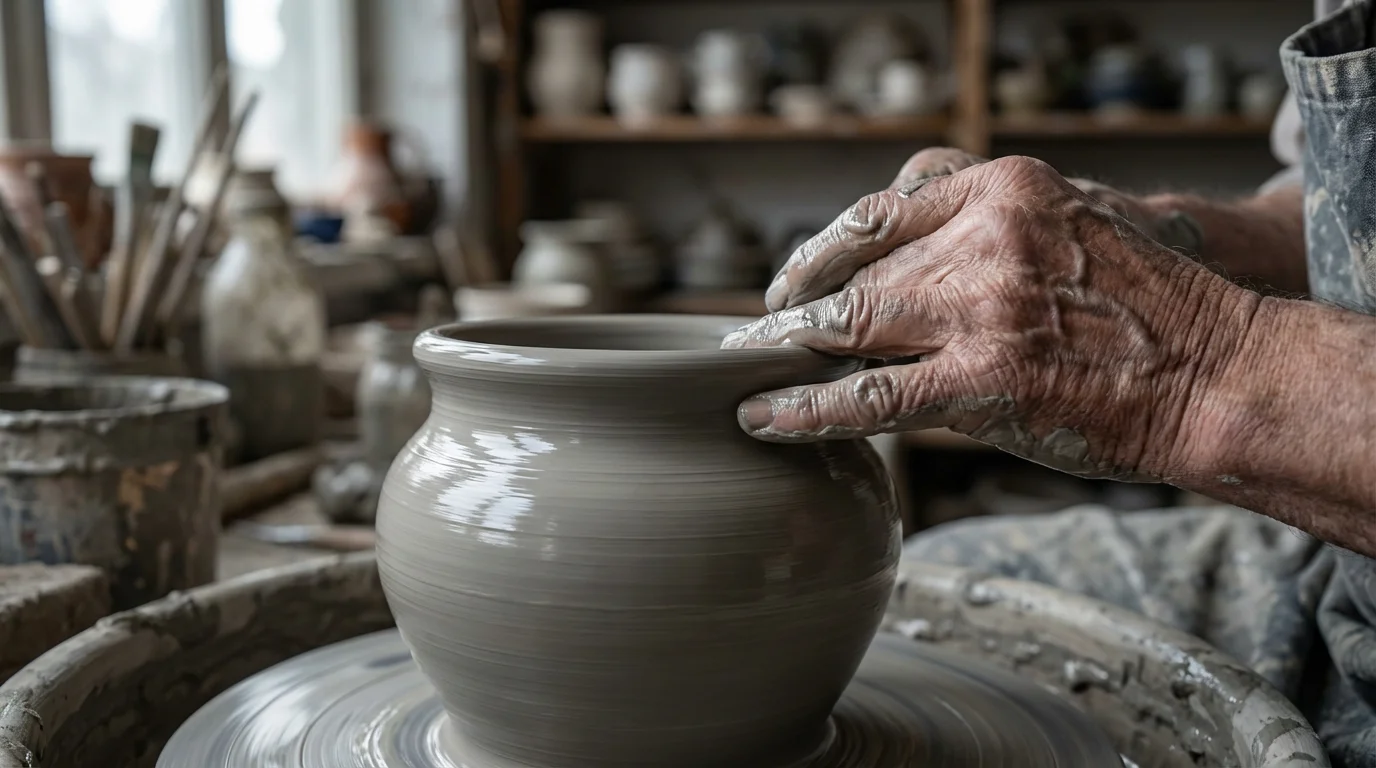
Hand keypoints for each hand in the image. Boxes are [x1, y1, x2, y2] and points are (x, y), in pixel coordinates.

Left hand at [723, 152, 1257, 480]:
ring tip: (748, 365)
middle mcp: (985, 235)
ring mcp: (980, 307)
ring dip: (787, 349)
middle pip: (857, 267)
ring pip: (850, 324)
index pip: (883, 209)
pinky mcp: (981, 380)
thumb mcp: (1072, 223)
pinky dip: (804, 409)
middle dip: (797, 300)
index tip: (799, 273)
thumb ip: (988, 228)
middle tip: (756, 326)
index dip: (827, 246)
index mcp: (1004, 187)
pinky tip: (764, 418)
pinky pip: (867, 395)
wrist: (1218, 371)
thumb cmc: (1149, 308)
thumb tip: (909, 262)